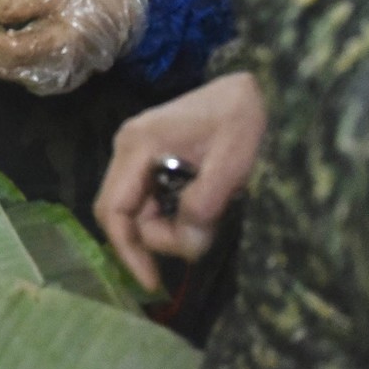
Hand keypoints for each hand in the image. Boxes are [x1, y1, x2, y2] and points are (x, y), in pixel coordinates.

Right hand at [95, 72, 266, 290]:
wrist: (255, 86)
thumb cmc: (243, 118)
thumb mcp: (232, 161)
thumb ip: (204, 202)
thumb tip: (187, 242)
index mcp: (138, 145)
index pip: (113, 209)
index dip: (127, 250)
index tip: (154, 282)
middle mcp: (128, 149)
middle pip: (123, 214)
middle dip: (158, 239)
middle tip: (202, 239)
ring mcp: (138, 152)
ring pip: (138, 210)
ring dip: (170, 227)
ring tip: (213, 217)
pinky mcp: (153, 157)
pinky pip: (152, 199)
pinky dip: (174, 214)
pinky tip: (203, 206)